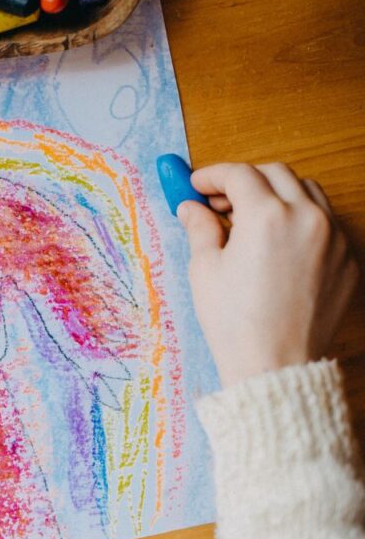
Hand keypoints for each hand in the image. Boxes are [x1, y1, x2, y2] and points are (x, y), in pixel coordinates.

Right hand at [178, 162, 358, 387]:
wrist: (274, 365)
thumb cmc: (235, 322)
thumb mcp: (205, 269)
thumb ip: (200, 228)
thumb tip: (191, 208)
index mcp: (267, 217)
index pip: (239, 174)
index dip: (212, 175)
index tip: (196, 185)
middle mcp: (307, 218)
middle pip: (275, 174)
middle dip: (244, 180)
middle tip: (218, 200)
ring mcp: (334, 238)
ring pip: (307, 192)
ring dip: (277, 194)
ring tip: (251, 219)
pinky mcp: (347, 260)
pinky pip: (326, 223)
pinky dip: (300, 221)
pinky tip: (277, 244)